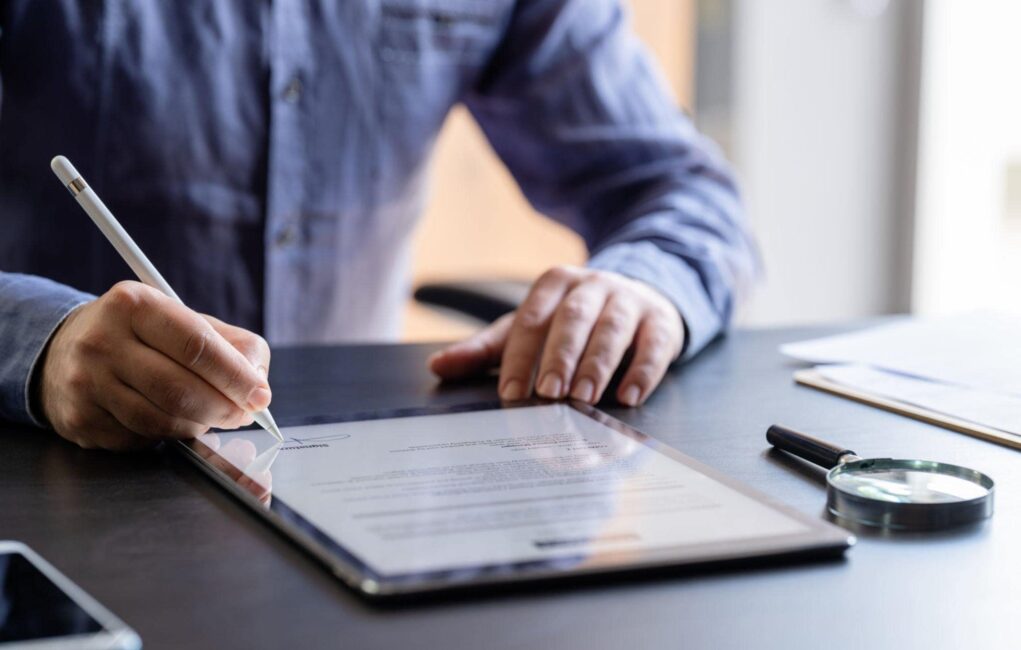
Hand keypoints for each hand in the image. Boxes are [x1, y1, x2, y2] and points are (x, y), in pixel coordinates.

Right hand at [38, 281, 271, 449]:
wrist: (65, 350)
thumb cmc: (142, 335)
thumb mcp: (182, 319)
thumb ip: (230, 344)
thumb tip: (258, 384)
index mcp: (135, 305)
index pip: (197, 345)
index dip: (236, 376)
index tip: (260, 396)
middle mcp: (103, 341)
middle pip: (180, 389)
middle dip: (223, 408)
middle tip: (242, 414)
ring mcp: (87, 382)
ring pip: (162, 420)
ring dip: (199, 425)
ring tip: (210, 416)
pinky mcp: (81, 418)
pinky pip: (141, 439)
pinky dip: (169, 435)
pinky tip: (172, 420)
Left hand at [429, 266, 683, 405]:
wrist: (637, 299)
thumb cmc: (573, 322)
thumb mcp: (529, 329)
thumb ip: (486, 349)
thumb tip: (438, 367)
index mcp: (554, 284)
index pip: (532, 319)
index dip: (520, 357)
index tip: (511, 393)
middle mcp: (593, 286)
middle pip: (574, 319)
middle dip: (560, 356)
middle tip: (549, 393)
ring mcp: (629, 301)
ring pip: (613, 329)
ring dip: (598, 364)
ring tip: (585, 397)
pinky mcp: (660, 321)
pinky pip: (654, 345)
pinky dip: (643, 372)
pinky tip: (630, 396)